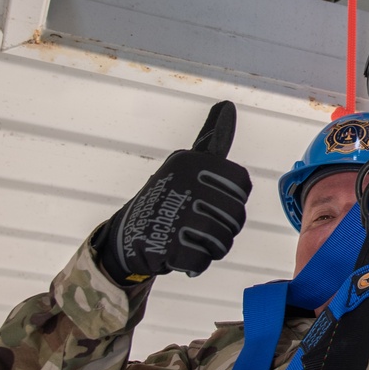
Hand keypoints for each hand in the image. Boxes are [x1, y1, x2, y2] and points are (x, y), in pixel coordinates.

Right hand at [94, 102, 251, 283]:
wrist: (127, 234)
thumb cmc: (167, 197)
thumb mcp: (186, 163)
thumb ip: (212, 140)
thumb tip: (227, 106)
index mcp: (192, 163)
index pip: (241, 184)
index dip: (233, 199)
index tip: (216, 202)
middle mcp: (184, 184)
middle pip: (236, 217)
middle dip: (223, 229)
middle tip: (202, 227)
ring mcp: (176, 215)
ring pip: (223, 241)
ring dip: (211, 247)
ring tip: (192, 240)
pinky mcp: (167, 247)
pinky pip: (203, 261)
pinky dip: (195, 263)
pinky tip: (181, 254)